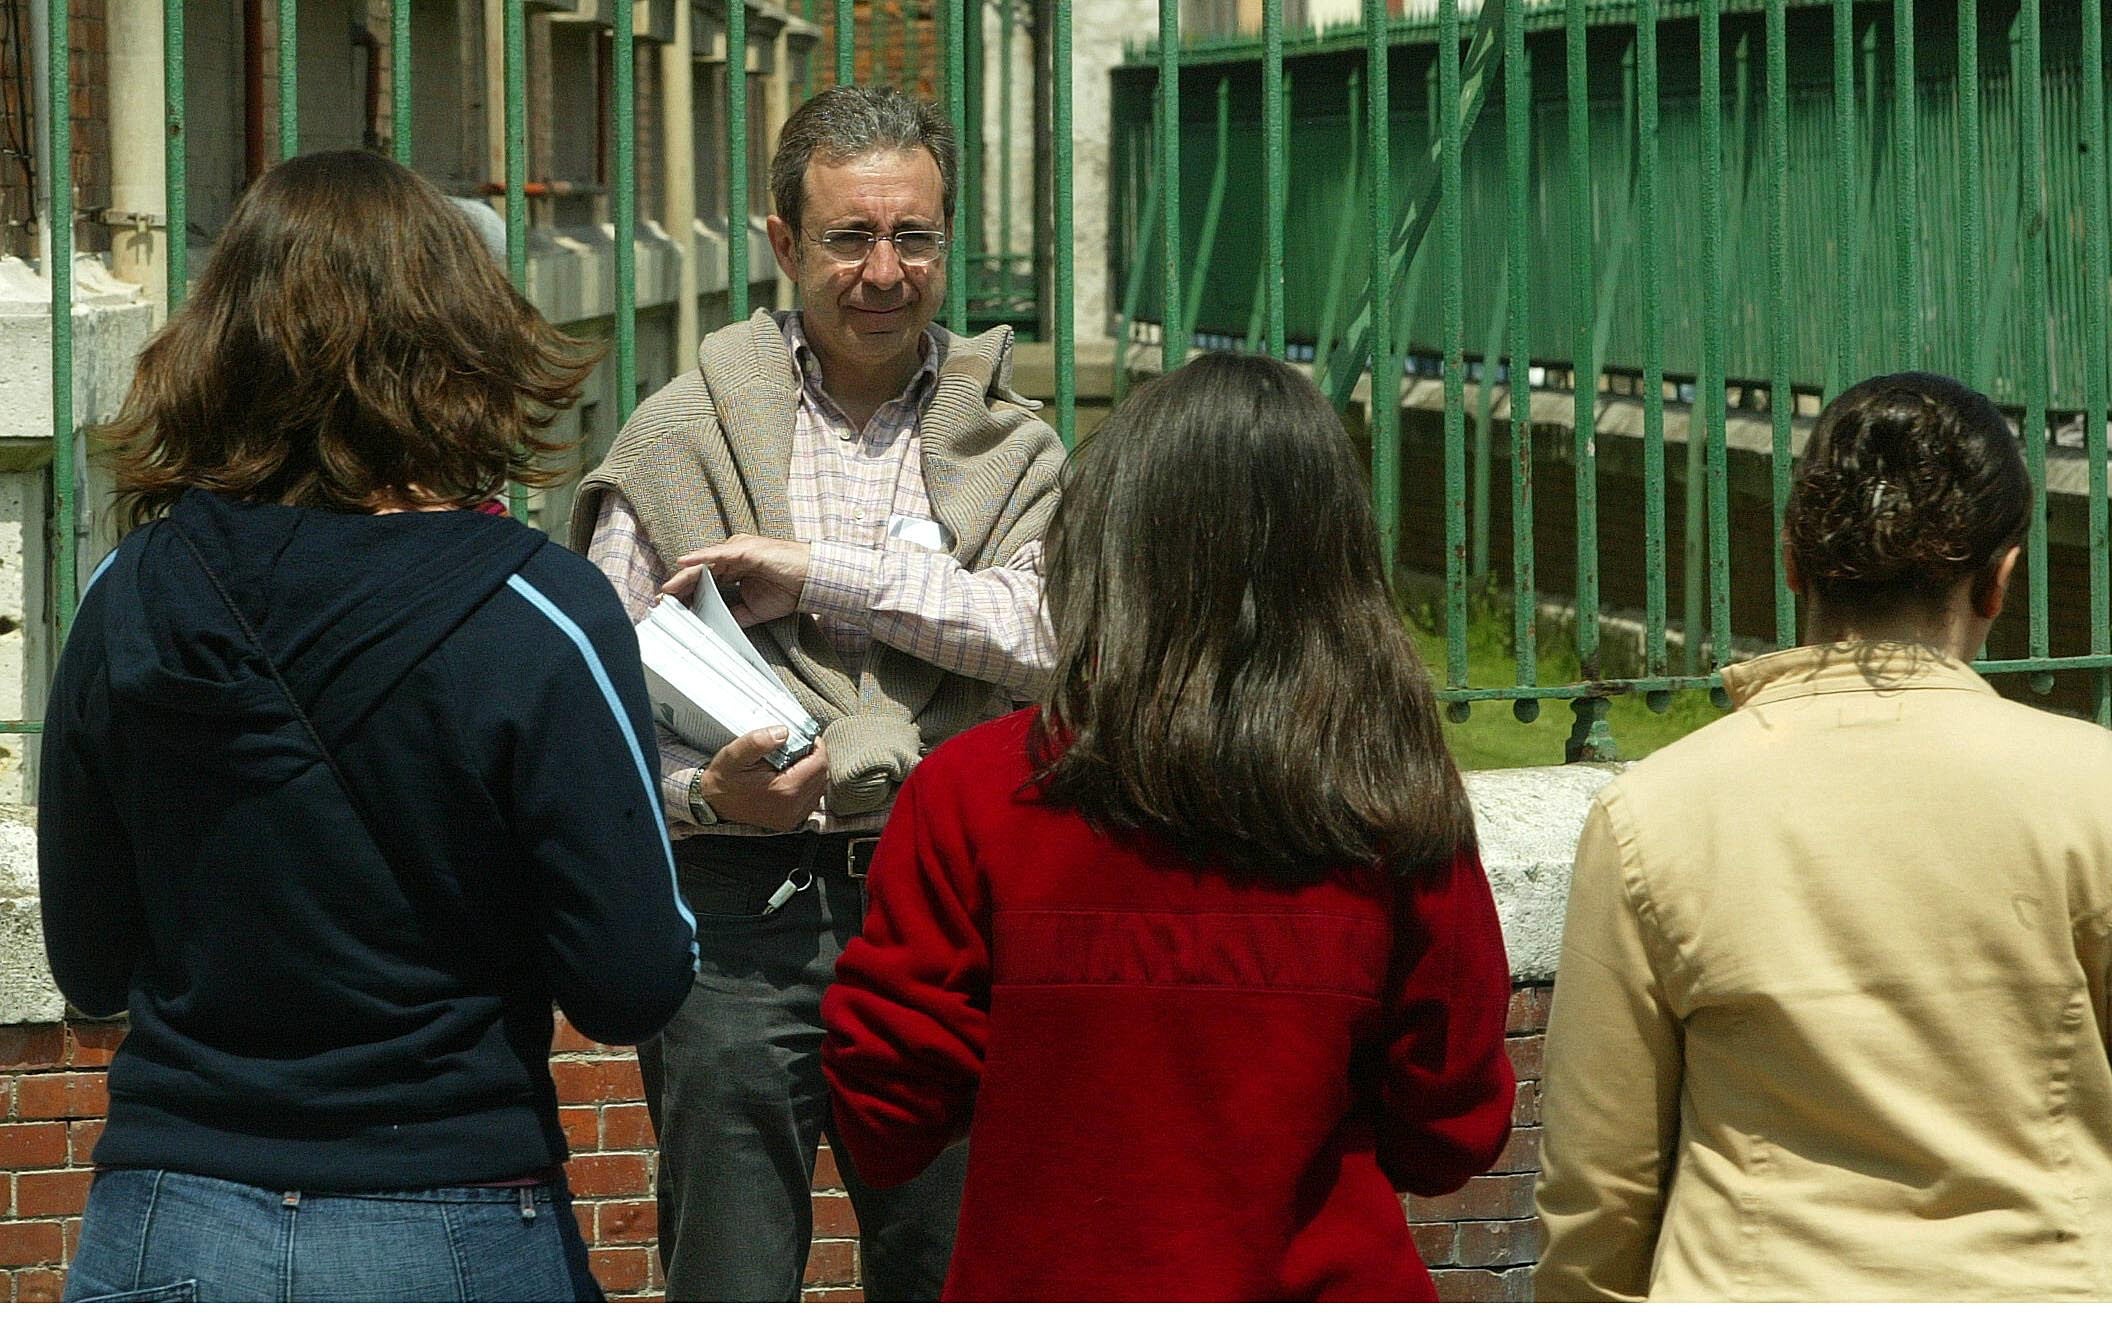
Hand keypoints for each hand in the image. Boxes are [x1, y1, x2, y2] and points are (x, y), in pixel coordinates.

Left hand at [662, 537, 811, 626]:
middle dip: (680, 585)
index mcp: (735, 569)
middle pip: (700, 571)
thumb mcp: (754, 609)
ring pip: (705, 563)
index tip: (672, 605)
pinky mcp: (746, 549)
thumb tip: (713, 623)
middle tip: (662, 600)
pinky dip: (700, 558)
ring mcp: (739, 550)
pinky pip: (718, 554)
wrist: (810, 582)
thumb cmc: (789, 590)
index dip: (687, 592)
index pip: (705, 580)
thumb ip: (734, 613)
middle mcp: (733, 556)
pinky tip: (683, 563)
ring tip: (668, 588)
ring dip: (684, 576)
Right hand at [696, 728, 829, 831]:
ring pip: (819, 788)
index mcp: (784, 790)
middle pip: (822, 776)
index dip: (817, 747)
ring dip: (813, 771)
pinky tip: (793, 776)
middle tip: (801, 746)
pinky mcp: (790, 821)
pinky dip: (808, 785)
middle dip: (816, 758)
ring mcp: (792, 817)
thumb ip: (758, 741)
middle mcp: (792, 807)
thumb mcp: (735, 754)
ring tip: (796, 760)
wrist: (713, 803)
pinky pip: (811, 800)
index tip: (807, 737)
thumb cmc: (724, 778)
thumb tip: (784, 732)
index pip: (819, 764)